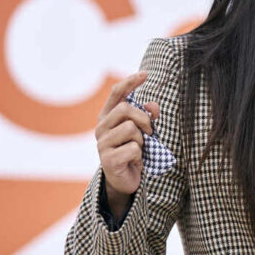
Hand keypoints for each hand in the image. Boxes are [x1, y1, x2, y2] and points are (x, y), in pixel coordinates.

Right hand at [95, 71, 159, 214]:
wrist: (124, 180)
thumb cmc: (134, 152)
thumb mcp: (143, 132)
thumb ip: (147, 117)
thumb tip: (153, 106)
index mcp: (108, 117)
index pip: (116, 93)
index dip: (130, 82)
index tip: (145, 73)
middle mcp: (101, 128)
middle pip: (125, 109)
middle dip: (143, 119)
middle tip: (150, 133)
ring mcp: (102, 144)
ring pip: (131, 129)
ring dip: (142, 140)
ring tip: (139, 150)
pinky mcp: (108, 160)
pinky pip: (134, 149)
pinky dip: (140, 156)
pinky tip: (135, 162)